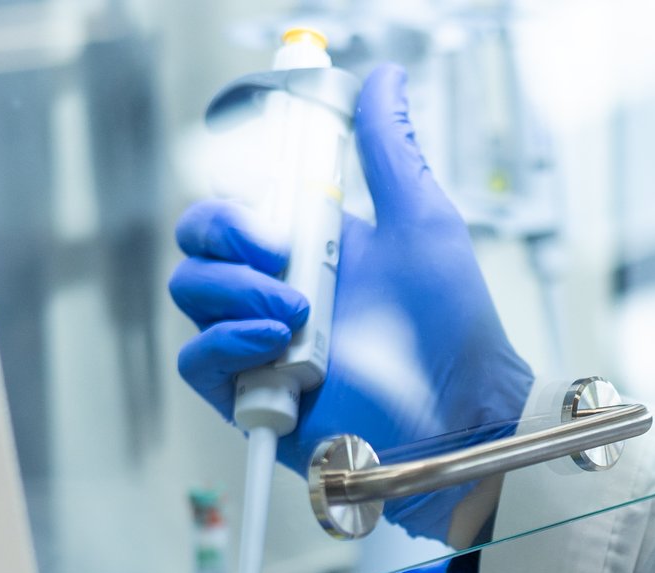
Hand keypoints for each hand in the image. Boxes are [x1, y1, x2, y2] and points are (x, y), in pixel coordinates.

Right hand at [171, 64, 534, 541]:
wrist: (462, 411)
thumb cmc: (454, 327)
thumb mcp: (421, 221)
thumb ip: (388, 150)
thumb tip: (381, 79)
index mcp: (306, 242)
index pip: (234, 196)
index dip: (233, 184)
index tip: (264, 183)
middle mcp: (274, 288)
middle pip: (198, 238)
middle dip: (225, 229)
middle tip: (279, 247)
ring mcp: (258, 342)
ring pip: (192, 291)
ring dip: (236, 289)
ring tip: (298, 309)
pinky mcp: (251, 395)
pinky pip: (197, 359)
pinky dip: (225, 342)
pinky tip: (274, 342)